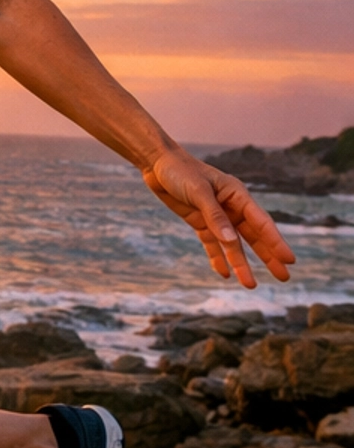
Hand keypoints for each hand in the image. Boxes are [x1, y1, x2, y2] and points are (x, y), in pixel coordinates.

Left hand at [141, 147, 294, 287]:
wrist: (157, 163)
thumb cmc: (180, 171)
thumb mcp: (198, 192)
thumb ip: (215, 216)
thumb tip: (231, 241)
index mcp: (237, 195)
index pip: (261, 223)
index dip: (276, 242)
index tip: (289, 260)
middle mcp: (231, 207)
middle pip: (253, 237)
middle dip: (268, 257)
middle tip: (284, 277)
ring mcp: (216, 217)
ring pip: (233, 245)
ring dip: (241, 263)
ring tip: (251, 285)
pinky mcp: (200, 222)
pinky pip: (212, 244)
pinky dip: (217, 258)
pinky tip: (225, 274)